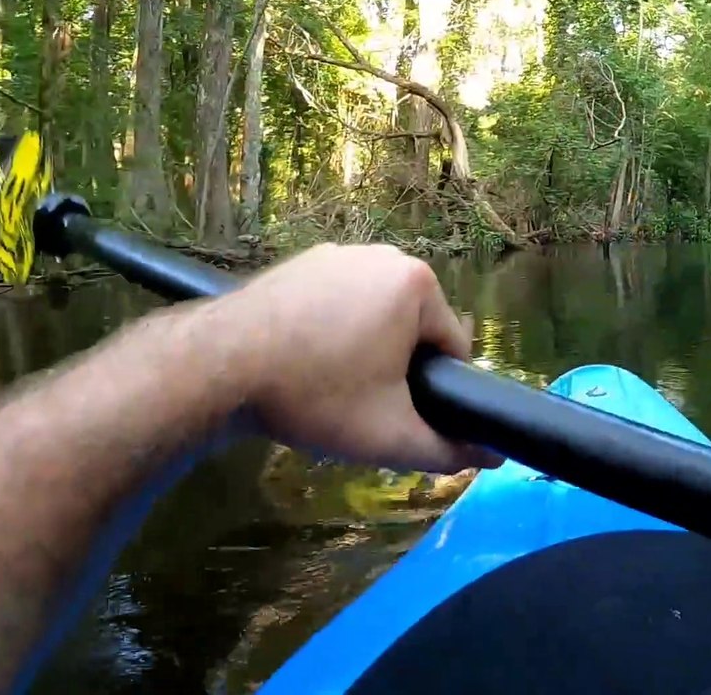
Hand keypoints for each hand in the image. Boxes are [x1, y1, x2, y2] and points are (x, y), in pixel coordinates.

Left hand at [219, 242, 501, 473]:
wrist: (218, 369)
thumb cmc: (316, 396)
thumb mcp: (390, 436)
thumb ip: (448, 451)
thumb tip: (491, 457)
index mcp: (418, 285)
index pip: (452, 348)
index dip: (434, 390)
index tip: (397, 413)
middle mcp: (385, 256)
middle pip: (415, 328)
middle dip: (398, 366)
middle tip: (361, 404)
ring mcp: (339, 253)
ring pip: (376, 315)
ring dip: (366, 349)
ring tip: (329, 386)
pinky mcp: (301, 261)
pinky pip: (340, 302)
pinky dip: (332, 330)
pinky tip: (304, 362)